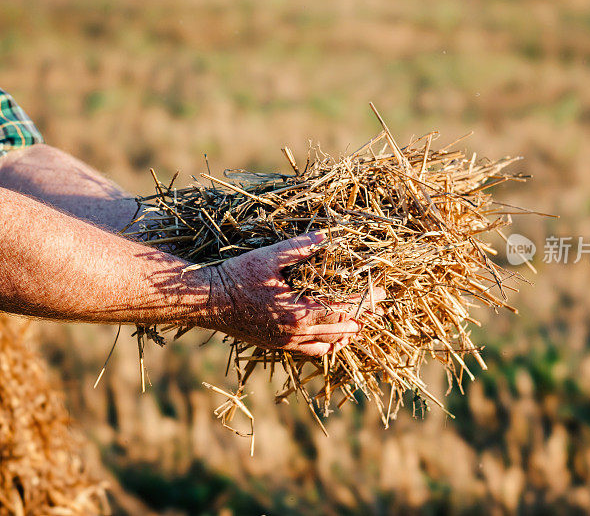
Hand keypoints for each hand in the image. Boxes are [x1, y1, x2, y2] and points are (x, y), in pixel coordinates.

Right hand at [204, 231, 382, 355]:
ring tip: (364, 323)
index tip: (382, 292)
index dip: (365, 300)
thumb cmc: (235, 276)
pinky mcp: (277, 346)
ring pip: (329, 344)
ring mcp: (286, 343)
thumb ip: (299, 247)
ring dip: (348, 333)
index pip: (343, 308)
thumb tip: (326, 236)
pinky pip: (311, 352)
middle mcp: (296, 333)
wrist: (206, 301)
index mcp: (298, 312)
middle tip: (381, 306)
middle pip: (342, 329)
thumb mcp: (268, 257)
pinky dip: (328, 346)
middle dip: (363, 316)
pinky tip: (335, 340)